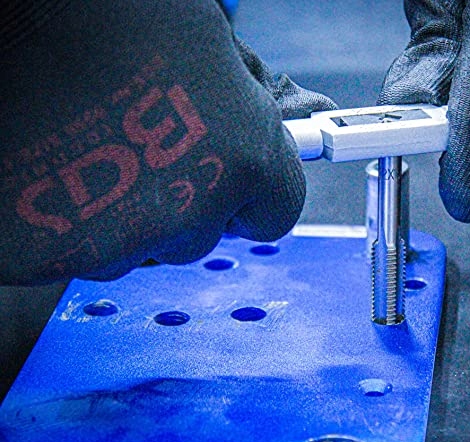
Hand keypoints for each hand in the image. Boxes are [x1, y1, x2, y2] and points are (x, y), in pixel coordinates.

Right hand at [0, 0, 333, 284]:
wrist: (14, 11)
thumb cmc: (113, 13)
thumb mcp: (212, 46)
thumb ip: (257, 101)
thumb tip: (306, 116)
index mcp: (242, 159)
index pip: (275, 212)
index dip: (253, 192)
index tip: (233, 178)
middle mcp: (185, 212)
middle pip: (202, 235)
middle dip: (184, 199)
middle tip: (143, 145)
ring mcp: (110, 242)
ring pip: (137, 249)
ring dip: (124, 214)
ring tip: (91, 147)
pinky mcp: (37, 255)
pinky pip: (72, 254)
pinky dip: (64, 224)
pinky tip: (51, 171)